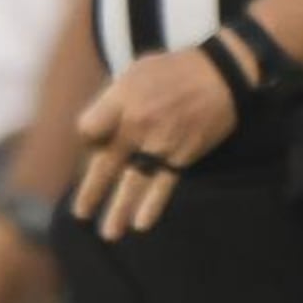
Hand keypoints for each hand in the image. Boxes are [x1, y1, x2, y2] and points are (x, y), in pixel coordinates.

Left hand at [72, 48, 241, 238]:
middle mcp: (136, 124)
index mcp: (121, 100)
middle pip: (104, 163)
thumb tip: (97, 126)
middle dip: (92, 191)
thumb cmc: (175, 69)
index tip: (95, 141)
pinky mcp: (183, 154)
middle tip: (80, 214)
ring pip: (133, 182)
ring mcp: (160, 142)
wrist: (222, 73)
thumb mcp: (136, 71)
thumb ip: (113, 97)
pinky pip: (164, 184)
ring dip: (118, 210)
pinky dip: (152, 205)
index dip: (88, 138)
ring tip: (108, 234)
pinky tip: (141, 224)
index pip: (88, 130)